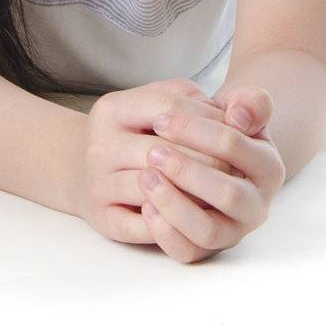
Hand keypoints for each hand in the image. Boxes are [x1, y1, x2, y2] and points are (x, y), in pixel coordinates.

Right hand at [76, 78, 232, 244]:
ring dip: (194, 195)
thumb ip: (189, 97)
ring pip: (154, 191)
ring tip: (222, 194)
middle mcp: (99, 145)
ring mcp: (97, 183)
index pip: (168, 107)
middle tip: (237, 168)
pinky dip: (172, 225)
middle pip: (162, 151)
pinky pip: (142, 227)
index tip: (235, 129)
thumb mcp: (153, 101)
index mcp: (112, 109)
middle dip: (207, 160)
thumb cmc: (135, 131)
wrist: (87, 165)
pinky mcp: (102, 218)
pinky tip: (194, 217)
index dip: (206, 118)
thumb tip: (232, 114)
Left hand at [137, 86, 285, 262]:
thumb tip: (239, 113)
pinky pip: (189, 252)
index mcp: (268, 167)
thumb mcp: (238, 110)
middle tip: (152, 152)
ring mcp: (233, 231)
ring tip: (145, 177)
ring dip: (174, 205)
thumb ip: (248, 104)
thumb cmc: (222, 130)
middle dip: (187, 172)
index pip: (234, 147)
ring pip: (209, 231)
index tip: (160, 119)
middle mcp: (257, 205)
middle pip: (228, 195)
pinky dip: (166, 233)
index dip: (195, 131)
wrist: (217, 160)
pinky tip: (145, 206)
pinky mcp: (208, 249)